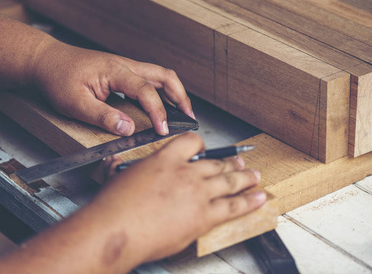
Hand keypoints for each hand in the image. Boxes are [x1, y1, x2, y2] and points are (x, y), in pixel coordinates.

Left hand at [32, 40, 193, 135]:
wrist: (45, 60)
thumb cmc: (57, 78)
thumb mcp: (74, 103)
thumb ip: (102, 116)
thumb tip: (128, 129)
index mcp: (115, 71)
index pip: (146, 91)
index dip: (158, 112)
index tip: (163, 130)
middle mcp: (124, 65)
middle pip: (164, 75)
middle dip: (180, 96)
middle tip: (189, 117)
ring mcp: (124, 66)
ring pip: (159, 75)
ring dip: (174, 92)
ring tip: (182, 112)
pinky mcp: (121, 70)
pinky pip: (149, 78)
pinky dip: (161, 91)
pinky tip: (161, 104)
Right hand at [97, 133, 265, 264]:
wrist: (116, 230)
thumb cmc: (113, 207)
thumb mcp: (117, 176)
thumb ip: (123, 167)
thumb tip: (114, 162)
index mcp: (165, 159)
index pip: (191, 142)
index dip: (201, 145)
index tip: (205, 150)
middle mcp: (185, 172)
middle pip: (216, 163)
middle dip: (231, 163)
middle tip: (240, 164)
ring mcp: (197, 193)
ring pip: (229, 181)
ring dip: (245, 178)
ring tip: (255, 176)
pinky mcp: (203, 216)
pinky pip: (233, 206)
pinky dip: (249, 202)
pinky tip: (258, 198)